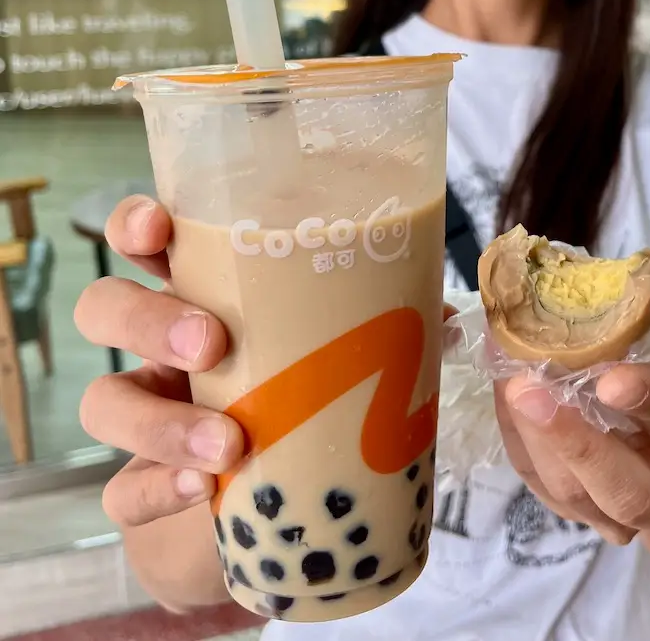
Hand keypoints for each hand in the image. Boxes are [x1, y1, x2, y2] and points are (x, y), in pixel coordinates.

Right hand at [77, 196, 457, 527]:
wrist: (283, 527)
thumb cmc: (307, 422)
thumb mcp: (341, 369)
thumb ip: (381, 335)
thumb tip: (443, 312)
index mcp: (209, 306)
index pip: (147, 247)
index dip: (136, 226)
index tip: (159, 226)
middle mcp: (164, 357)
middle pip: (105, 308)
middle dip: (147, 317)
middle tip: (212, 341)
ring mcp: (148, 426)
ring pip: (102, 401)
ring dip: (160, 420)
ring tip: (228, 442)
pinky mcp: (143, 497)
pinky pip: (123, 492)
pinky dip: (157, 487)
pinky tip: (202, 489)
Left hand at [495, 349, 649, 545]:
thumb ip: (641, 345)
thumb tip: (587, 300)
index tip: (611, 377)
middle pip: (630, 494)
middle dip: (575, 442)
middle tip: (529, 390)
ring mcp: (624, 522)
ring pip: (573, 496)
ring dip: (531, 435)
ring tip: (508, 379)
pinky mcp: (576, 516)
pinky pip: (538, 483)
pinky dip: (516, 436)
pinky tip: (504, 393)